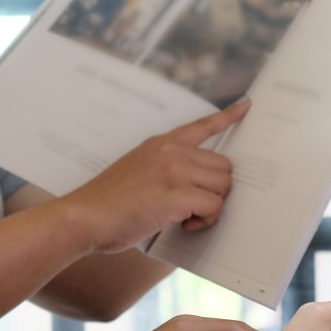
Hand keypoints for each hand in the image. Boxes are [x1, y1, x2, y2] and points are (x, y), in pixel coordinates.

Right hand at [61, 99, 249, 253]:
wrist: (84, 216)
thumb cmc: (106, 204)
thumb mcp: (135, 172)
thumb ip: (163, 170)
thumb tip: (191, 187)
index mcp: (160, 144)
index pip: (201, 126)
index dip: (227, 117)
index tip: (246, 105)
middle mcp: (171, 152)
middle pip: (223, 166)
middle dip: (214, 189)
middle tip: (193, 207)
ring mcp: (174, 171)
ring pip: (223, 186)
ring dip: (210, 207)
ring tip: (184, 217)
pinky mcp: (177, 194)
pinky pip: (213, 207)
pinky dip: (204, 221)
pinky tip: (182, 225)